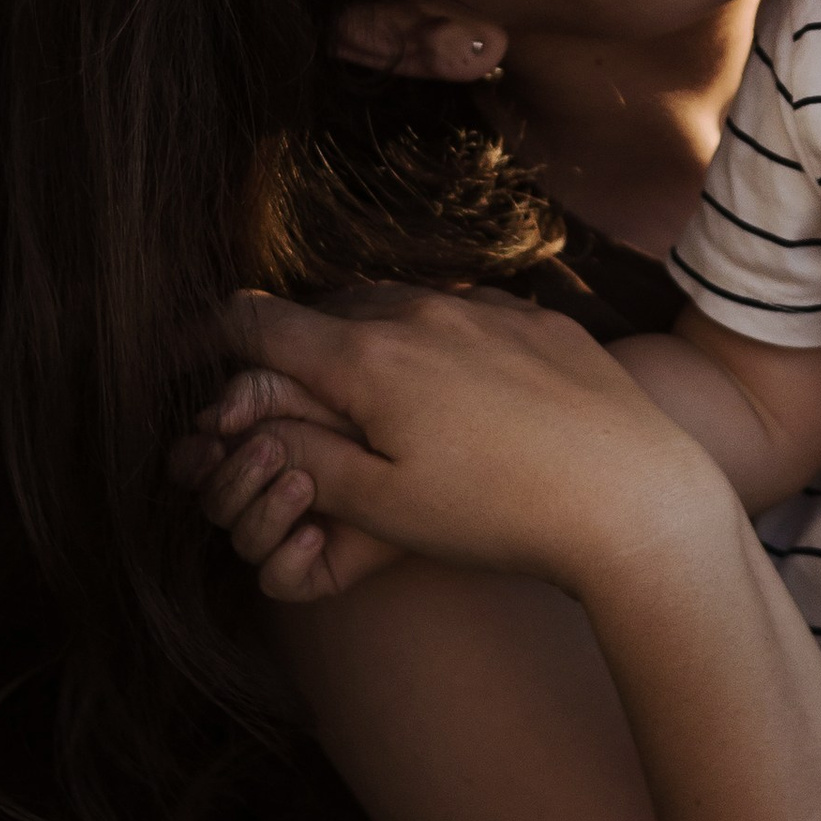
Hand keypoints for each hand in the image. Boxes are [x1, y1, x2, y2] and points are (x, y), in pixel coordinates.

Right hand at [181, 286, 736, 604]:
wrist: (634, 497)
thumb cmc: (500, 513)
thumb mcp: (382, 506)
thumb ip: (305, 455)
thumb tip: (252, 421)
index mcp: (367, 355)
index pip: (257, 324)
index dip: (207, 338)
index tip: (187, 357)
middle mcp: (420, 310)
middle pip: (325, 311)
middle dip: (293, 350)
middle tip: (282, 398)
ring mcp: (487, 307)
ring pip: (396, 309)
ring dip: (365, 345)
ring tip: (367, 400)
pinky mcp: (540, 321)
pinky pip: (463, 316)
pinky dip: (434, 345)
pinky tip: (453, 397)